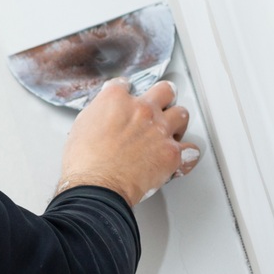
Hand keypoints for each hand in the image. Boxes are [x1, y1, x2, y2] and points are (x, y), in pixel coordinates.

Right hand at [55, 79, 199, 207]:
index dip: (125, 94)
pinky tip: (182, 157)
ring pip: (181, 114)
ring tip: (170, 133)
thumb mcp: (81, 126)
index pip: (125, 85)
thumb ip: (99, 114)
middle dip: (163, 98)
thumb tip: (104, 116)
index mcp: (116, 99)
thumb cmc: (85, 163)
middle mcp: (142, 109)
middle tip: (159, 108)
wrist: (96, 188)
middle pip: (164, 91)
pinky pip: (191, 149)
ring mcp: (160, 130)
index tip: (127, 102)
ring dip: (176, 122)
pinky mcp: (172, 153)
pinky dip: (187, 154)